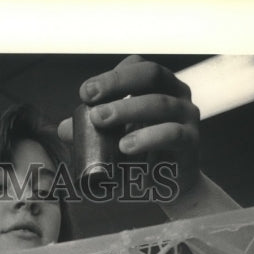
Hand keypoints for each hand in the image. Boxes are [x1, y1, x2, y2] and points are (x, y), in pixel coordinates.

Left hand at [57, 55, 200, 197]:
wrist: (171, 187)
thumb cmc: (142, 155)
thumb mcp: (115, 139)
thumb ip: (92, 131)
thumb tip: (63, 128)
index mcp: (159, 86)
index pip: (138, 66)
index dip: (112, 75)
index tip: (86, 92)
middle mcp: (177, 94)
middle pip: (150, 75)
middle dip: (117, 83)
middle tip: (90, 99)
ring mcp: (187, 116)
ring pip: (160, 104)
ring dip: (127, 109)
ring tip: (100, 120)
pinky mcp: (191, 142)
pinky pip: (172, 134)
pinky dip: (147, 138)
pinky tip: (125, 146)